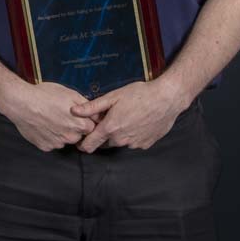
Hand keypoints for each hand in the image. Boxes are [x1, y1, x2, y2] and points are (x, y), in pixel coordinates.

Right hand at [0, 80, 95, 150]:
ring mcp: (57, 144)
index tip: (77, 116)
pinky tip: (43, 125)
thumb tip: (95, 113)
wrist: (21, 103)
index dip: (84, 120)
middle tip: (62, 116)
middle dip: (73, 128)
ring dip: (61, 133)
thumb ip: (86, 105)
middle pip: (78, 135)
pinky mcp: (45, 146)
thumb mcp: (69, 93)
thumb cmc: (44, 96)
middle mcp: (71, 138)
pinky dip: (49, 136)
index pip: (91, 127)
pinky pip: (51, 143)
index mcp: (80, 125)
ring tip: (50, 119)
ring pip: (65, 140)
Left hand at [71, 79, 188, 152]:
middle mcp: (121, 140)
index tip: (81, 139)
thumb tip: (73, 111)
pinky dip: (131, 135)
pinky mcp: (145, 145)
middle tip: (107, 119)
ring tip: (125, 118)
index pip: (89, 145)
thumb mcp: (113, 97)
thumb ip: (92, 107)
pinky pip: (132, 143)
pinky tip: (136, 122)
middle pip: (104, 143)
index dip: (82, 143)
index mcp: (110, 128)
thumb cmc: (139, 95)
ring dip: (117, 135)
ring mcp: (134, 144)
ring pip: (119, 143)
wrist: (167, 99)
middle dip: (102, 135)